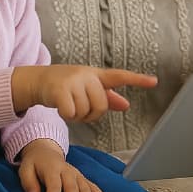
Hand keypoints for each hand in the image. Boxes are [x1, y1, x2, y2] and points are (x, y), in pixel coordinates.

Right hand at [12, 65, 157, 121]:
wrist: (37, 80)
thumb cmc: (65, 86)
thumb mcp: (86, 88)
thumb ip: (106, 97)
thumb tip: (126, 104)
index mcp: (96, 75)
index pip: (120, 76)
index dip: (138, 80)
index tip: (154, 82)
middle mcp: (87, 75)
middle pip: (101, 106)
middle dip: (91, 114)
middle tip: (79, 109)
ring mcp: (73, 81)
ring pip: (85, 112)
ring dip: (77, 116)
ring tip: (68, 105)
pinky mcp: (60, 89)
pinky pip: (71, 114)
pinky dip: (66, 116)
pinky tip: (60, 107)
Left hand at [17, 139, 111, 191]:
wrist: (45, 151)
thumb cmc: (34, 164)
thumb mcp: (25, 169)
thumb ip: (28, 183)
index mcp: (52, 168)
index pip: (54, 185)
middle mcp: (68, 171)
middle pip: (73, 188)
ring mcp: (78, 175)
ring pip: (86, 189)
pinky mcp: (83, 180)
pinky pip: (95, 189)